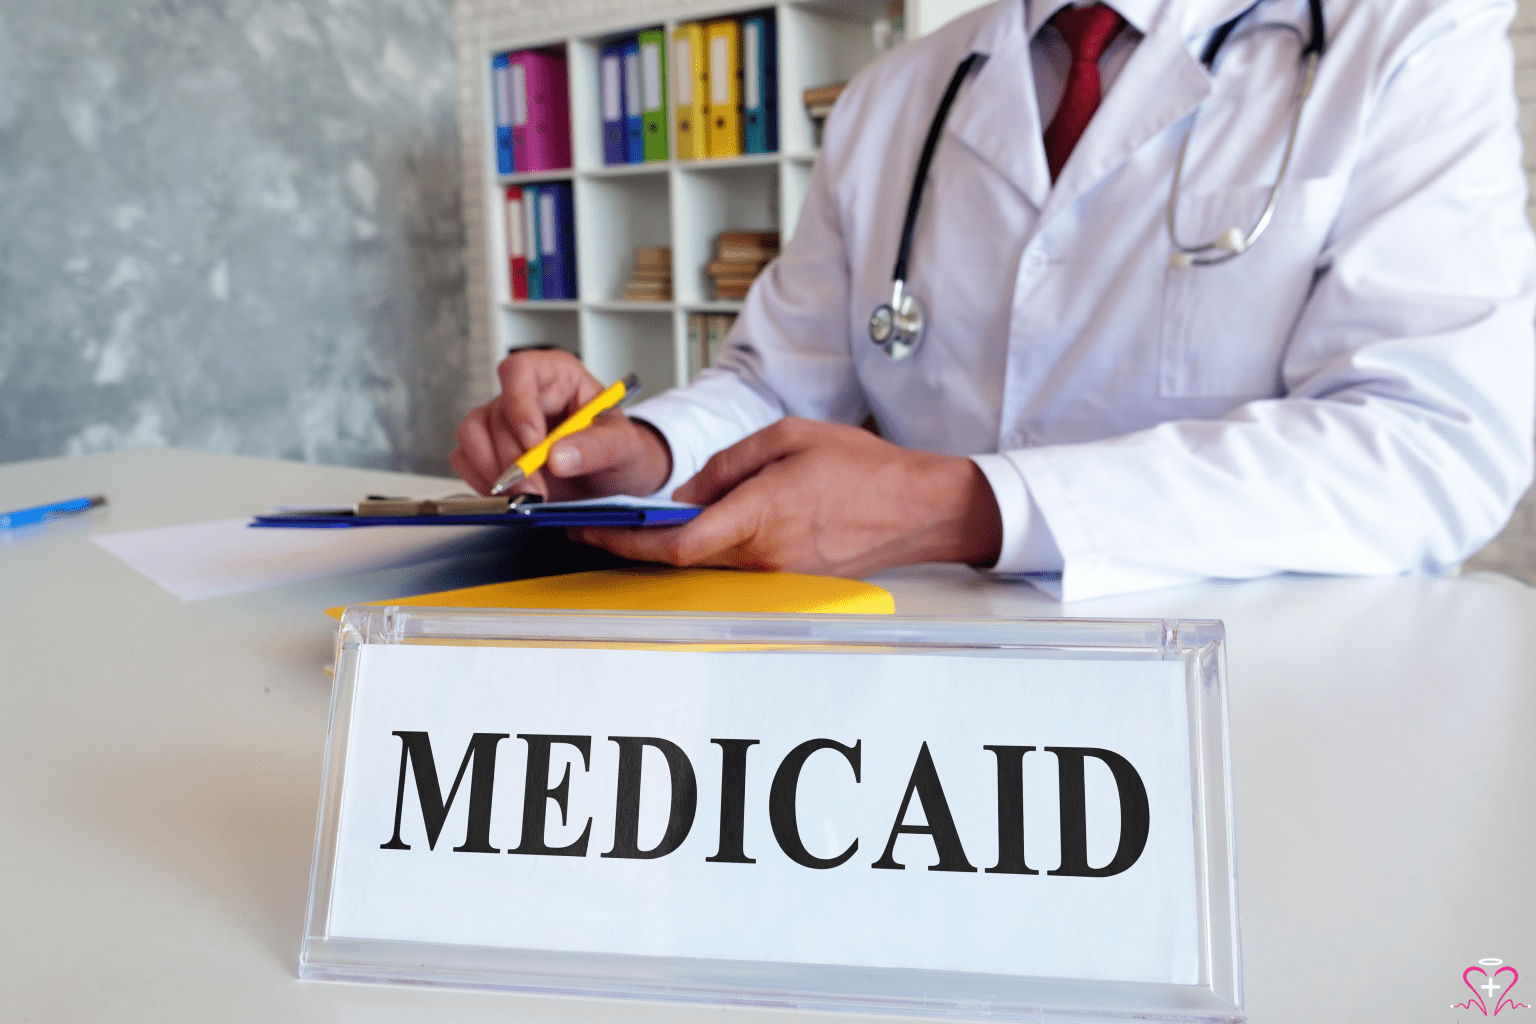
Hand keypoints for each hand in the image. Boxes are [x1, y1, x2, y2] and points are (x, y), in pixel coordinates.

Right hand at [450, 349, 671, 499]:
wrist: (611, 479)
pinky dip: (482, 481)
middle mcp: (525, 394)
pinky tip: (510, 494)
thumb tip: (557, 458)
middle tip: (537, 492)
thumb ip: (597, 448)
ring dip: (493, 471)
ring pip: (472, 435)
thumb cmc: (618, 450)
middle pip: (496, 414)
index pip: (521, 371)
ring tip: (525, 497)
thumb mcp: (624, 446)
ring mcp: (502, 420)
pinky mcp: (489, 447)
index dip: (519, 404)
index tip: (533, 443)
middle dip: (514, 460)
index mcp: (558, 376)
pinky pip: (465, 458)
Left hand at [573, 418, 1002, 576]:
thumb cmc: (862, 466)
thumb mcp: (788, 437)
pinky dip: (706, 550)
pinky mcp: (789, 580)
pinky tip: (694, 530)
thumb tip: (683, 495)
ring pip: (706, 564)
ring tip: (635, 526)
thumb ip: (727, 465)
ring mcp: (778, 574)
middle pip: (681, 560)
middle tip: (593, 528)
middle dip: (633, 546)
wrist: (919, 508)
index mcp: (761, 514)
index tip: (587, 533)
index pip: (676, 545)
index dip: (624, 544)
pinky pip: (735, 565)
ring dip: (668, 548)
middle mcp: (765, 555)